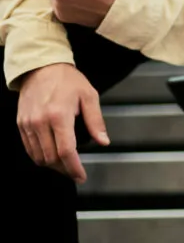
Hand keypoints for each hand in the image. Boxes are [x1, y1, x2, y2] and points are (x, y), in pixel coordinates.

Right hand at [17, 63, 109, 183]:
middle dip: (64, 169)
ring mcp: (28, 124)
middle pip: (51, 157)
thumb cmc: (67, 80)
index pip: (66, 151)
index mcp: (59, 116)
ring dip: (52, 165)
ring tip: (65, 166)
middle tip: (75, 172)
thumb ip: (96, 121)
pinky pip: (29, 147)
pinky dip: (40, 156)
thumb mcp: (89, 96)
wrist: (42, 67)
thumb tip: (104, 141)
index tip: (81, 176)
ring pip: (38, 156)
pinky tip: (51, 156)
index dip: (74, 168)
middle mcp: (40, 122)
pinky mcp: (21, 123)